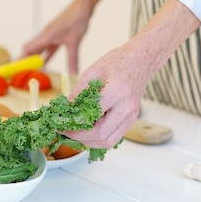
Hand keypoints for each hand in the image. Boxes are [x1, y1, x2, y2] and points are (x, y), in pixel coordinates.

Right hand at [21, 0, 107, 73]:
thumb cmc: (77, 20)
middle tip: (22, 73)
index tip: (16, 69)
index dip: (21, 59)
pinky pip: (47, 47)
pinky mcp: (57, 34)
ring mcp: (50, 35)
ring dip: (35, 58)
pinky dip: (45, 55)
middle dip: (26, 61)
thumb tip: (73, 74)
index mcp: (45, 36)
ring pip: (38, 49)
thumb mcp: (74, 42)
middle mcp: (45, 35)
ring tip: (32, 70)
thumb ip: (72, 59)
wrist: (82, 6)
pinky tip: (45, 63)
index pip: (27, 49)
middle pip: (30, 49)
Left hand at [65, 0, 200, 148]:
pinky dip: (98, 139)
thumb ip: (78, 92)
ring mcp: (132, 116)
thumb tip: (65, 109)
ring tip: (74, 133)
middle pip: (100, 134)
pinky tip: (87, 131)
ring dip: (89, 141)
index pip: (92, 116)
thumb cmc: (118, 62)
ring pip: (108, 141)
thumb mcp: (92, 71)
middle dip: (79, 136)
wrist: (140, 60)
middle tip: (65, 130)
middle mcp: (127, 107)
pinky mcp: (132, 120)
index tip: (60, 123)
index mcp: (117, 91)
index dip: (73, 123)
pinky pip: (114, 138)